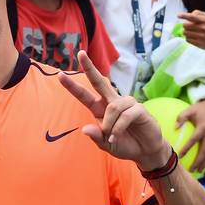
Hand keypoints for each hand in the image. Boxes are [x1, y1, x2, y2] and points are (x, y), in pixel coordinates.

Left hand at [59, 50, 170, 170]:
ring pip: (113, 107)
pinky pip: (125, 115)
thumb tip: (85, 129)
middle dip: (90, 68)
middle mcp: (112, 102)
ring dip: (110, 125)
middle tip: (80, 53)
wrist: (145, 151)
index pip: (84, 95)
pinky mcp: (139, 109)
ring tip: (112, 137)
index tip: (60, 74)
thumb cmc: (124, 144)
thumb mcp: (106, 145)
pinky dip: (119, 128)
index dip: (72, 86)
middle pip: (99, 82)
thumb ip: (96, 137)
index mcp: (100, 109)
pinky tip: (118, 136)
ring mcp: (126, 103)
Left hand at [177, 10, 204, 52]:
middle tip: (189, 26)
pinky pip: (187, 39)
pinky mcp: (199, 43)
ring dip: (186, 32)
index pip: (192, 17)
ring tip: (191, 32)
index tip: (178, 15)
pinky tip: (193, 37)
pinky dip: (188, 38)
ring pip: (185, 33)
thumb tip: (188, 14)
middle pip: (185, 25)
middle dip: (185, 25)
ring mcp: (201, 36)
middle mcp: (204, 28)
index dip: (184, 16)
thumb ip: (198, 13)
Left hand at [178, 98, 204, 171]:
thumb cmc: (200, 108)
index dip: (187, 148)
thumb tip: (175, 127)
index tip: (180, 156)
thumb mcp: (190, 109)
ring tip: (199, 171)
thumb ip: (181, 117)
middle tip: (191, 169)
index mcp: (203, 128)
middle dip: (198, 162)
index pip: (194, 140)